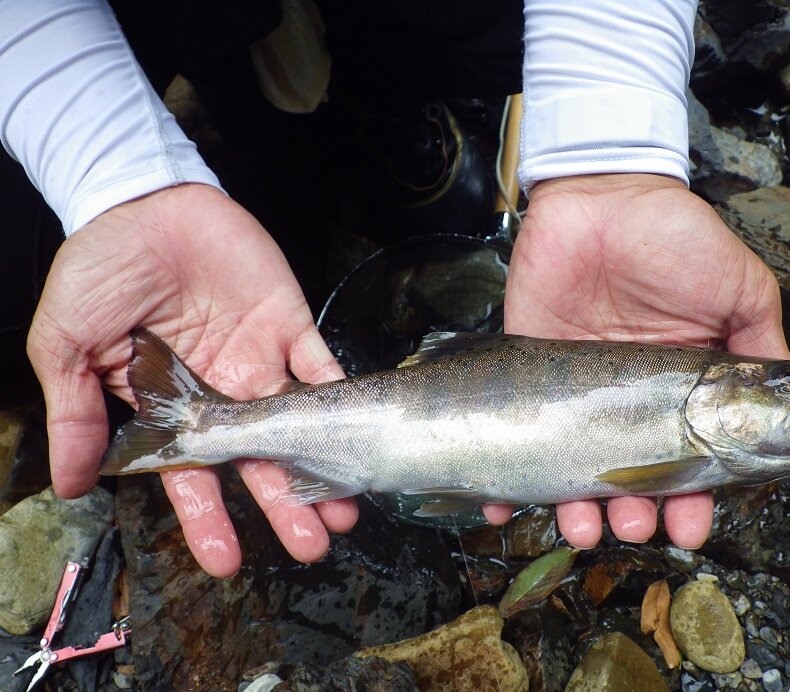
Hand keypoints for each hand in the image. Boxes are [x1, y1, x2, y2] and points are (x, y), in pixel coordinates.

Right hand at [27, 184, 356, 576]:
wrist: (142, 200)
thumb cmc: (98, 270)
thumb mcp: (67, 345)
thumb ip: (79, 414)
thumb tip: (73, 484)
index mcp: (171, 407)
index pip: (193, 476)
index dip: (209, 519)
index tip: (228, 561)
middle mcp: (222, 394)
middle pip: (258, 462)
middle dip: (283, 505)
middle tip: (312, 547)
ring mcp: (259, 361)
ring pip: (298, 426)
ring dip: (322, 466)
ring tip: (344, 511)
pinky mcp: (290, 324)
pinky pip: (320, 365)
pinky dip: (339, 396)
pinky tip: (356, 432)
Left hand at [491, 173, 789, 548]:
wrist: (603, 193)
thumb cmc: (676, 238)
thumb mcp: (740, 290)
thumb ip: (760, 350)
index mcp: (682, 387)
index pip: (688, 459)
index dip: (692, 498)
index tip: (690, 527)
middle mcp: (630, 397)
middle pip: (630, 474)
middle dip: (634, 511)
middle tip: (633, 527)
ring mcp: (579, 387)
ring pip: (575, 465)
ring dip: (579, 506)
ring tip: (584, 527)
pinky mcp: (530, 368)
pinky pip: (519, 427)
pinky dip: (507, 473)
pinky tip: (506, 505)